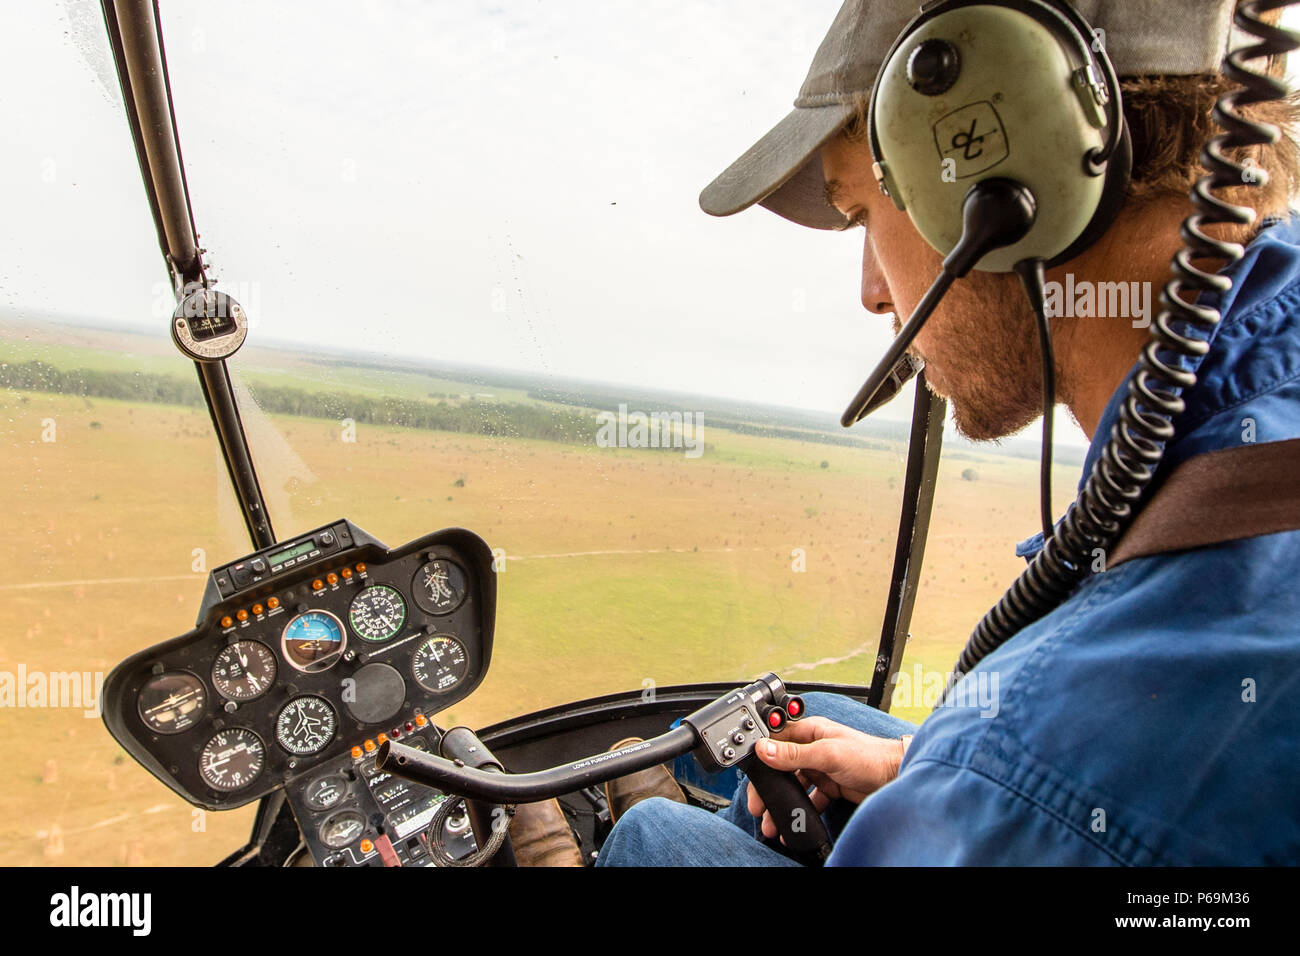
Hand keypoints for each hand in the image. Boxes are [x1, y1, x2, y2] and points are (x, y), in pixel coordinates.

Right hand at [746, 716, 904, 840]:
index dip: (760, 755)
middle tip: (757, 804)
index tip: (748, 772)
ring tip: (772, 820)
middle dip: (768, 787)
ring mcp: (821, 768)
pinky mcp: (829, 786)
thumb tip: (764, 749)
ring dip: (782, 802)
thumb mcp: (827, 753)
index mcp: (809, 731)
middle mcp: (813, 748)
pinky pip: (808, 799)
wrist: (896, 777)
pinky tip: (793, 822)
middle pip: (781, 766)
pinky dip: (800, 811)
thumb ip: (795, 754)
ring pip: (793, 785)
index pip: (775, 740)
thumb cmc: (869, 756)